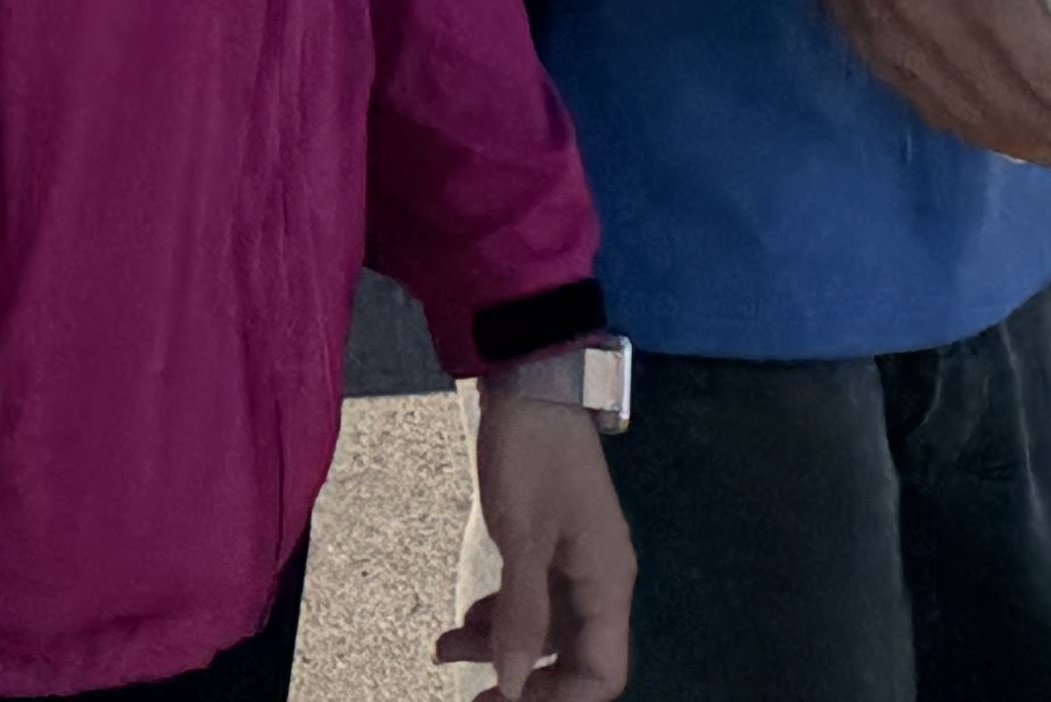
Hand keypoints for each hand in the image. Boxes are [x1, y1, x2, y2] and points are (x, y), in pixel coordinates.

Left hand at [441, 385, 632, 697]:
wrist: (528, 380)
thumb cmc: (531, 456)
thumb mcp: (522, 538)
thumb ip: (521, 615)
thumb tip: (513, 686)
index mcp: (607, 584)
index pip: (603, 674)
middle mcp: (598, 580)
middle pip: (574, 660)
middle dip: (527, 685)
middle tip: (476, 700)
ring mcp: (574, 561)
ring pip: (544, 629)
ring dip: (499, 647)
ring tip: (443, 652)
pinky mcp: (548, 543)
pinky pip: (530, 598)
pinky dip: (497, 615)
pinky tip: (461, 623)